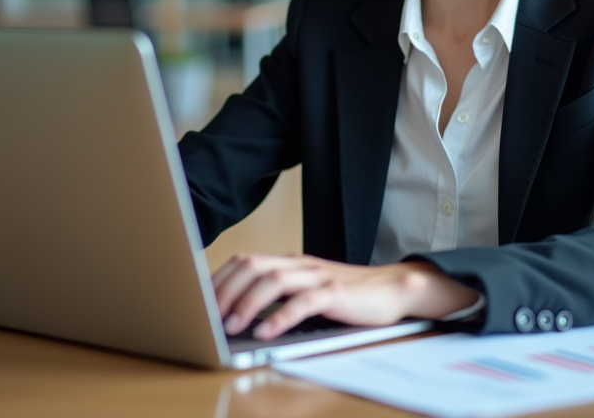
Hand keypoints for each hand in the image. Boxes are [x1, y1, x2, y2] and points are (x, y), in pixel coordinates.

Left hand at [212, 253, 479, 340]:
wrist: (393, 290)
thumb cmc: (347, 296)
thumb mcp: (306, 291)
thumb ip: (279, 296)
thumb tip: (238, 314)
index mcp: (289, 262)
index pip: (245, 260)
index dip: (220, 279)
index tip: (200, 300)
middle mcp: (300, 264)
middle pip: (253, 266)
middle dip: (226, 291)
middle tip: (209, 317)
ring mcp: (318, 276)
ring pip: (274, 280)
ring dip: (247, 304)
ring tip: (231, 326)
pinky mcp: (336, 294)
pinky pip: (303, 303)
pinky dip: (280, 317)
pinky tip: (265, 332)